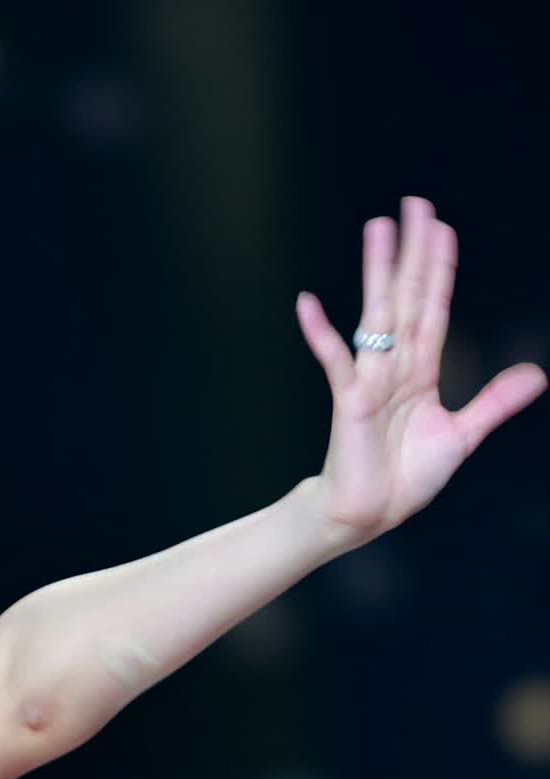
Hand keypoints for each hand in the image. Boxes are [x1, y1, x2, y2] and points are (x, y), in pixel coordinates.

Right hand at [296, 196, 546, 544]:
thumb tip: (537, 374)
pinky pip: (334, 362)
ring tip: (378, 230)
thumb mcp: (462, 437)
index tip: (443, 230)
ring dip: (378, 273)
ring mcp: (370, 381)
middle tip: (415, 205)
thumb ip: (494, 403)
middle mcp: (396, 368)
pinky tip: (309, 304)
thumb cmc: (405, 479)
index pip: (434, 309)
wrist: (369, 515)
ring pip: (378, 316)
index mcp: (422, 372)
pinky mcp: (348, 402)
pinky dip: (321, 334)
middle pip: (407, 298)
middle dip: (413, 252)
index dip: (441, 270)